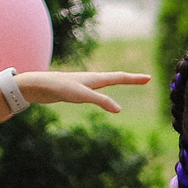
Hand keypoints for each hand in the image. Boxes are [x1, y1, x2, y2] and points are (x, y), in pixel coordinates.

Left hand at [17, 69, 153, 112]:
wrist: (38, 85)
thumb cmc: (60, 88)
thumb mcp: (82, 96)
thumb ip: (101, 101)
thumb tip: (119, 110)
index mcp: (96, 78)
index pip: (120, 77)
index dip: (134, 78)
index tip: (149, 78)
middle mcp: (92, 79)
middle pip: (116, 77)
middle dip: (131, 78)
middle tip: (144, 79)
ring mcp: (84, 84)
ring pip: (105, 82)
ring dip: (118, 81)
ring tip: (126, 81)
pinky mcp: (76, 90)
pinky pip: (96, 89)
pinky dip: (105, 90)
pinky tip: (100, 93)